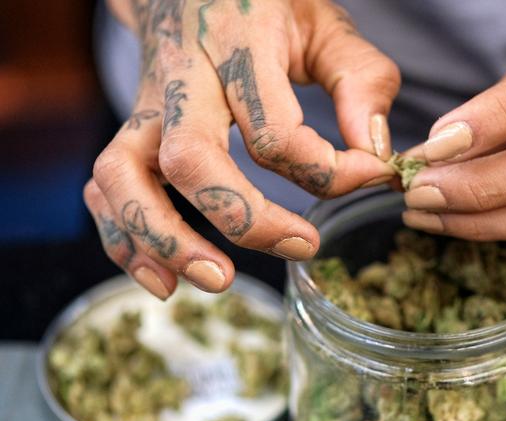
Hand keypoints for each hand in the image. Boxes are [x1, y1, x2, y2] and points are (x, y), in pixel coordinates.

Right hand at [84, 0, 399, 298]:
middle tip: (301, 247)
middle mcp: (182, 77)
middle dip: (243, 219)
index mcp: (239, 45)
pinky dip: (125, 242)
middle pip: (189, 159)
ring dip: (164, 240)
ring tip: (216, 280)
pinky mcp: (129, 130)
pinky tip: (165, 281)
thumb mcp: (326, 25)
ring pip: (124, 177)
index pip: (275, 130)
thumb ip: (361, 80)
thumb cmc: (268, 8)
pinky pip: (105, 189)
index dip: (330, 171)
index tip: (372, 175)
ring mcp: (145, 105)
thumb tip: (374, 151)